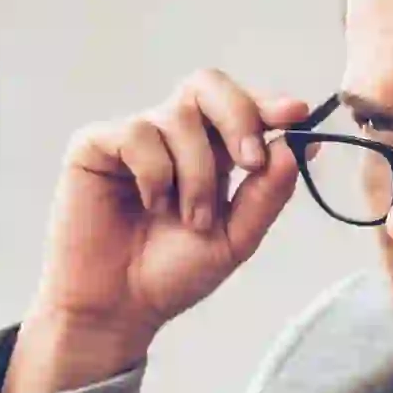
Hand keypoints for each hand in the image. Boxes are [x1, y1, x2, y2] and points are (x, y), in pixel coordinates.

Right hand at [3, 71, 312, 392]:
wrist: (120, 307)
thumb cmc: (173, 273)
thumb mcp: (236, 238)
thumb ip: (267, 194)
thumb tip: (295, 147)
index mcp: (211, 151)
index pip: (241, 107)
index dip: (268, 103)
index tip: (296, 113)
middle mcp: (174, 135)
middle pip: (209, 85)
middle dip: (238, 117)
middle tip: (249, 162)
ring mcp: (135, 136)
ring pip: (180, 117)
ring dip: (197, 174)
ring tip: (189, 219)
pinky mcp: (96, 144)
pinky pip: (139, 134)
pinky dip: (155, 173)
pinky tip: (150, 204)